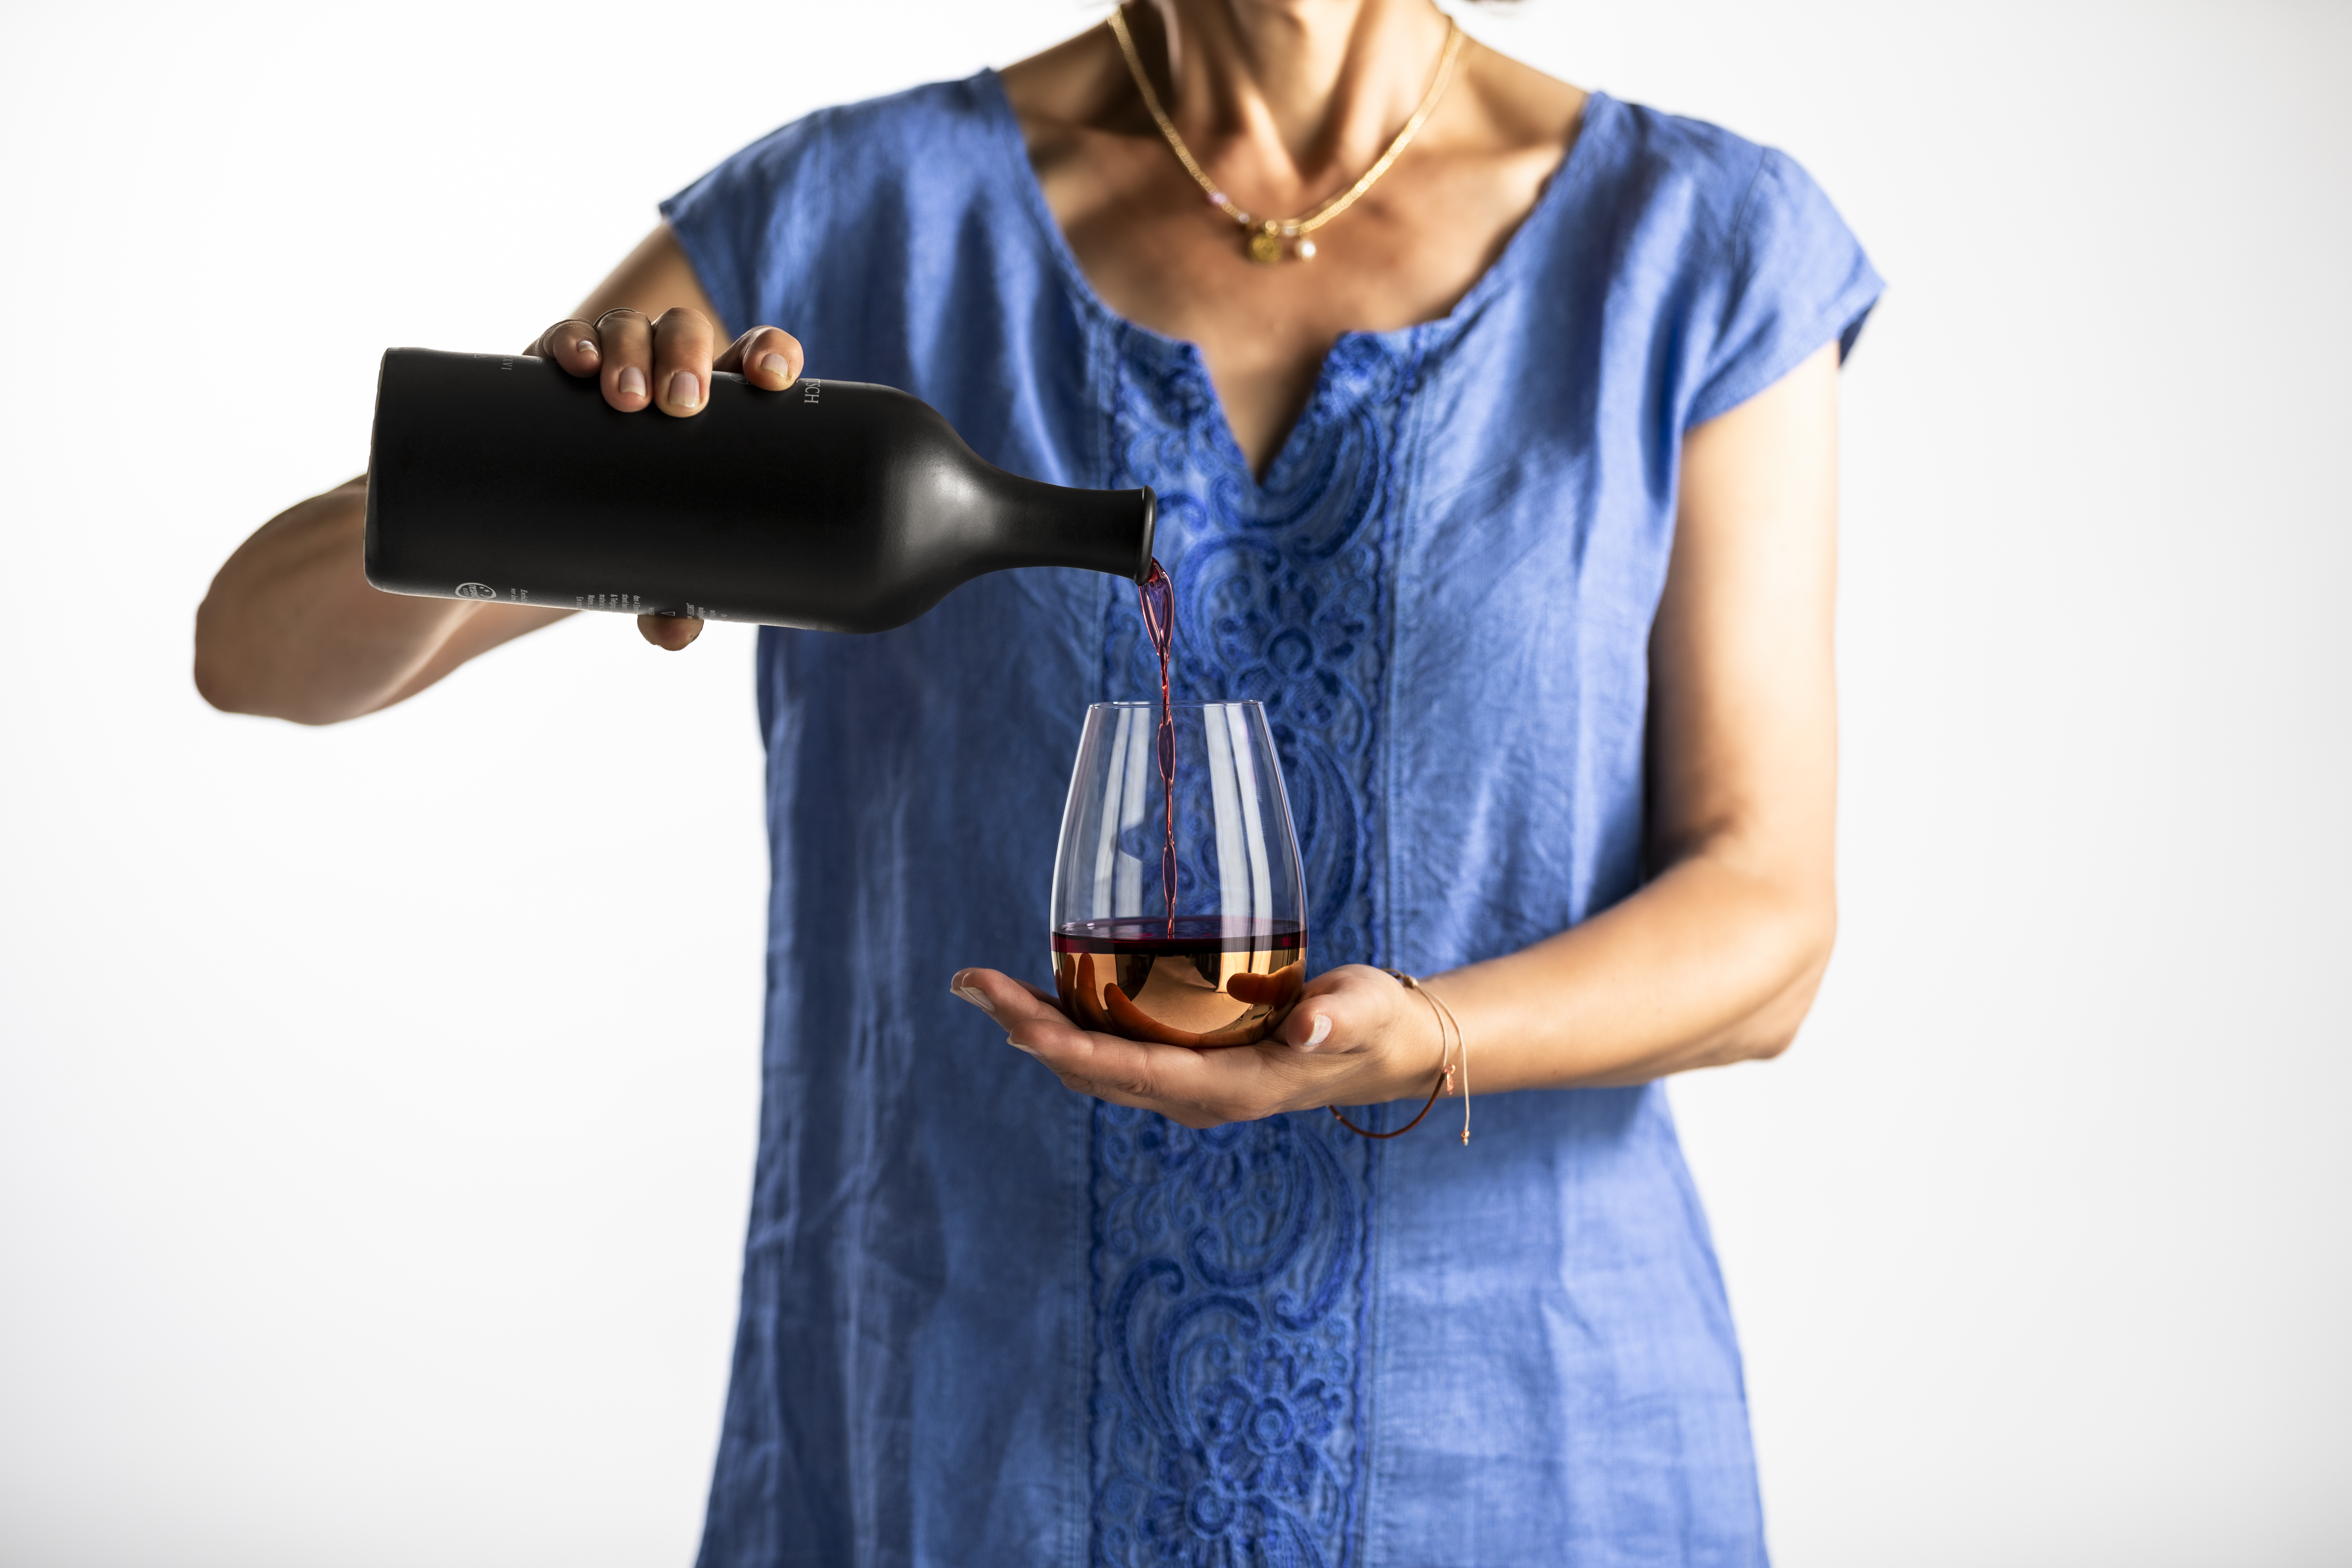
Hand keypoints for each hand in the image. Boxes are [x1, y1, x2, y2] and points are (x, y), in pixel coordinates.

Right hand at [523, 307, 805, 649]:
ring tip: (624, 397)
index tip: (771, 379)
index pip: (756, 357)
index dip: (770, 354)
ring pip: (629, 327)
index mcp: (720, 405)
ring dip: (630, 350)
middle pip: (689, 334)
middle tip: (680, 404)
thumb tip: (675, 634)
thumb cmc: (638, 533)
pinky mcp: (552, 374)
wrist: (555, 524)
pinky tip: (575, 363)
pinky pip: (562, 337)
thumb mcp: (662, 566)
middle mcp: (668, 373)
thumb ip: (677, 599)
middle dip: (688, 357)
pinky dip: (570, 341)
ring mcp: (611, 365)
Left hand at [948, 964, 1446, 1129]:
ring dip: (1036, 1027)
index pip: (1129, 1071)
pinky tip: (1039, 998)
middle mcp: (1195, 1095)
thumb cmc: (1373, 1023)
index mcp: (1229, 1088)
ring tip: (980, 986)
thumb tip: (1307, 1025)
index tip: (1011, 1019)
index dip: (1067, 1048)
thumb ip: (1335, 1018)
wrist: (1384, 1048)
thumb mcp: (1362, 1013)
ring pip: (1094, 1063)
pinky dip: (1068, 1026)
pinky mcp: (1187, 1063)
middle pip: (1092, 1070)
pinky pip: (1112, 1051)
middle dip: (1026, 1029)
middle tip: (968, 983)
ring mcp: (1187, 1083)